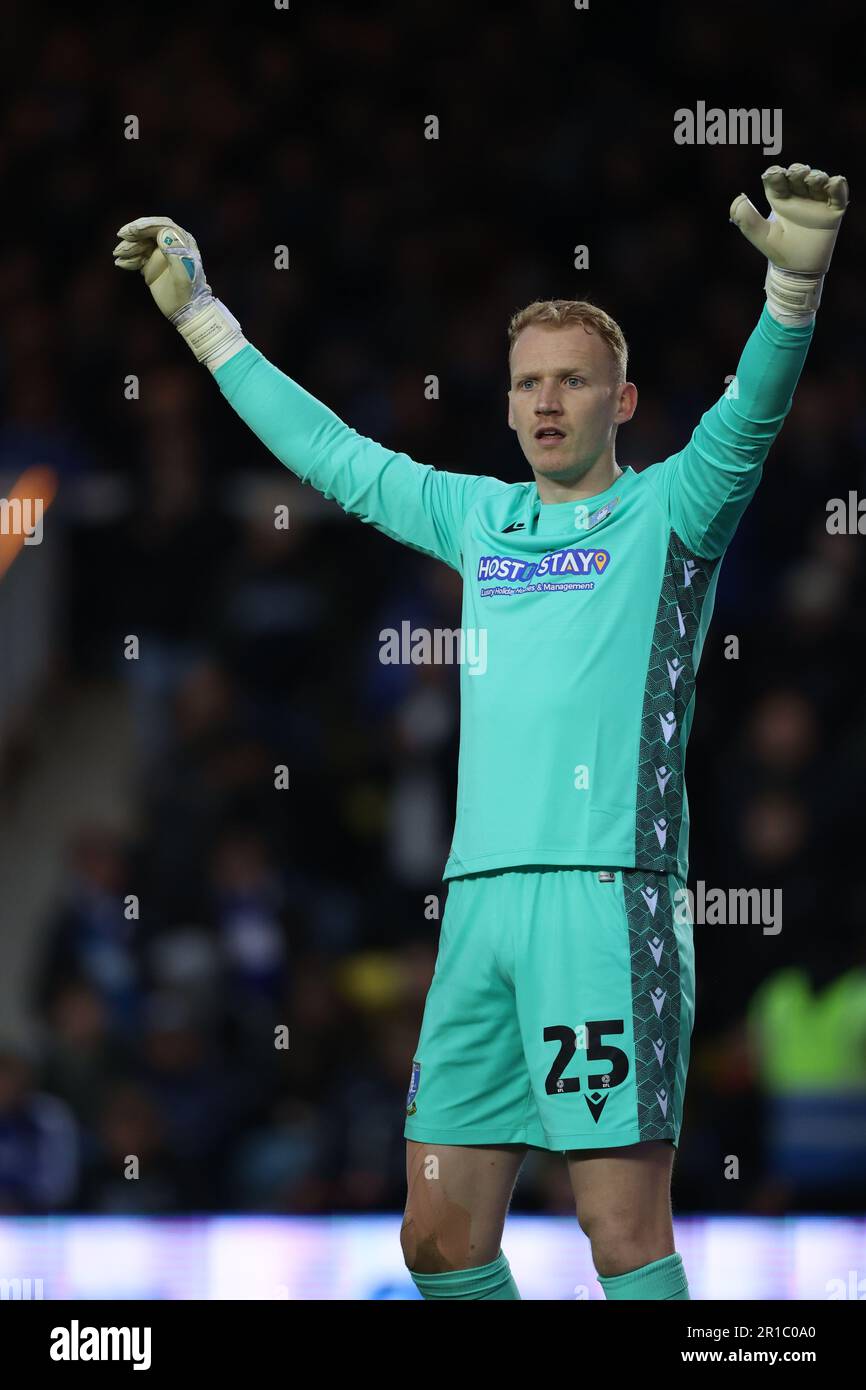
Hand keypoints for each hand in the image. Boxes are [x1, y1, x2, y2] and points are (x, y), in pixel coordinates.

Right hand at [113, 216, 211, 323]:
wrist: (186, 312)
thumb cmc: (188, 292)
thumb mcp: (183, 273)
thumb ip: (175, 252)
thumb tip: (163, 233)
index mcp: (182, 242)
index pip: (161, 226)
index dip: (145, 226)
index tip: (131, 231)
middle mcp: (170, 244)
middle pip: (148, 232)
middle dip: (134, 233)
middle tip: (121, 237)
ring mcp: (159, 255)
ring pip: (141, 244)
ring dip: (128, 247)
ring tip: (118, 255)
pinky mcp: (151, 265)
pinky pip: (137, 257)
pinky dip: (128, 259)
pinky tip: (121, 264)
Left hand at [730, 163, 848, 273]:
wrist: (799, 271)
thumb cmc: (779, 252)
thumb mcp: (761, 236)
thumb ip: (746, 219)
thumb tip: (740, 198)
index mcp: (779, 200)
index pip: (776, 178)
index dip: (775, 173)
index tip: (774, 175)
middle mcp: (798, 197)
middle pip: (798, 174)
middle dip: (798, 170)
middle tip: (797, 174)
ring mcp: (816, 202)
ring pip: (818, 180)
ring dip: (817, 175)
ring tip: (813, 180)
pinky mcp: (833, 211)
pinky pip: (838, 195)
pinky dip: (838, 186)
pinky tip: (834, 182)